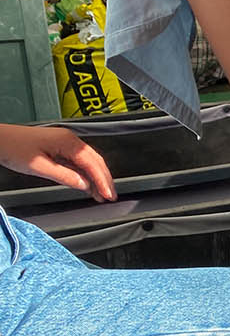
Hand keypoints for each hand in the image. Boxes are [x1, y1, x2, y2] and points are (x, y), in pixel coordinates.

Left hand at [0, 124, 114, 202]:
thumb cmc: (13, 148)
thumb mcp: (39, 166)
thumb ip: (64, 176)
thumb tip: (84, 185)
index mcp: (68, 142)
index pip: (93, 164)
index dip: (102, 181)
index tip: (108, 194)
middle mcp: (70, 140)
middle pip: (96, 161)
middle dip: (104, 179)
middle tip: (110, 195)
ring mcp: (65, 142)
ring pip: (89, 161)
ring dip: (96, 177)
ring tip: (101, 193)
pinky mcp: (59, 146)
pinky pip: (78, 160)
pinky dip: (85, 173)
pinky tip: (86, 183)